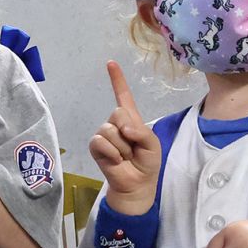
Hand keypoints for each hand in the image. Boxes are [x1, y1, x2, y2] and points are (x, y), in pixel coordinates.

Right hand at [88, 61, 160, 214]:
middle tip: (133, 148)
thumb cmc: (147, 162)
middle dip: (129, 131)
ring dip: (122, 147)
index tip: (110, 63)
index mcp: (131, 119)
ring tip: (125, 157)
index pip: (123, 95)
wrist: (137, 184)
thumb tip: (122, 127)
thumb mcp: (152, 144)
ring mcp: (104, 134)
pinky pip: (100, 142)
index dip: (117, 79)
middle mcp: (115, 123)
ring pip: (110, 129)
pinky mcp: (95, 146)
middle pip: (118, 112)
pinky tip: (116, 161)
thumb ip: (141, 131)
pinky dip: (112, 153)